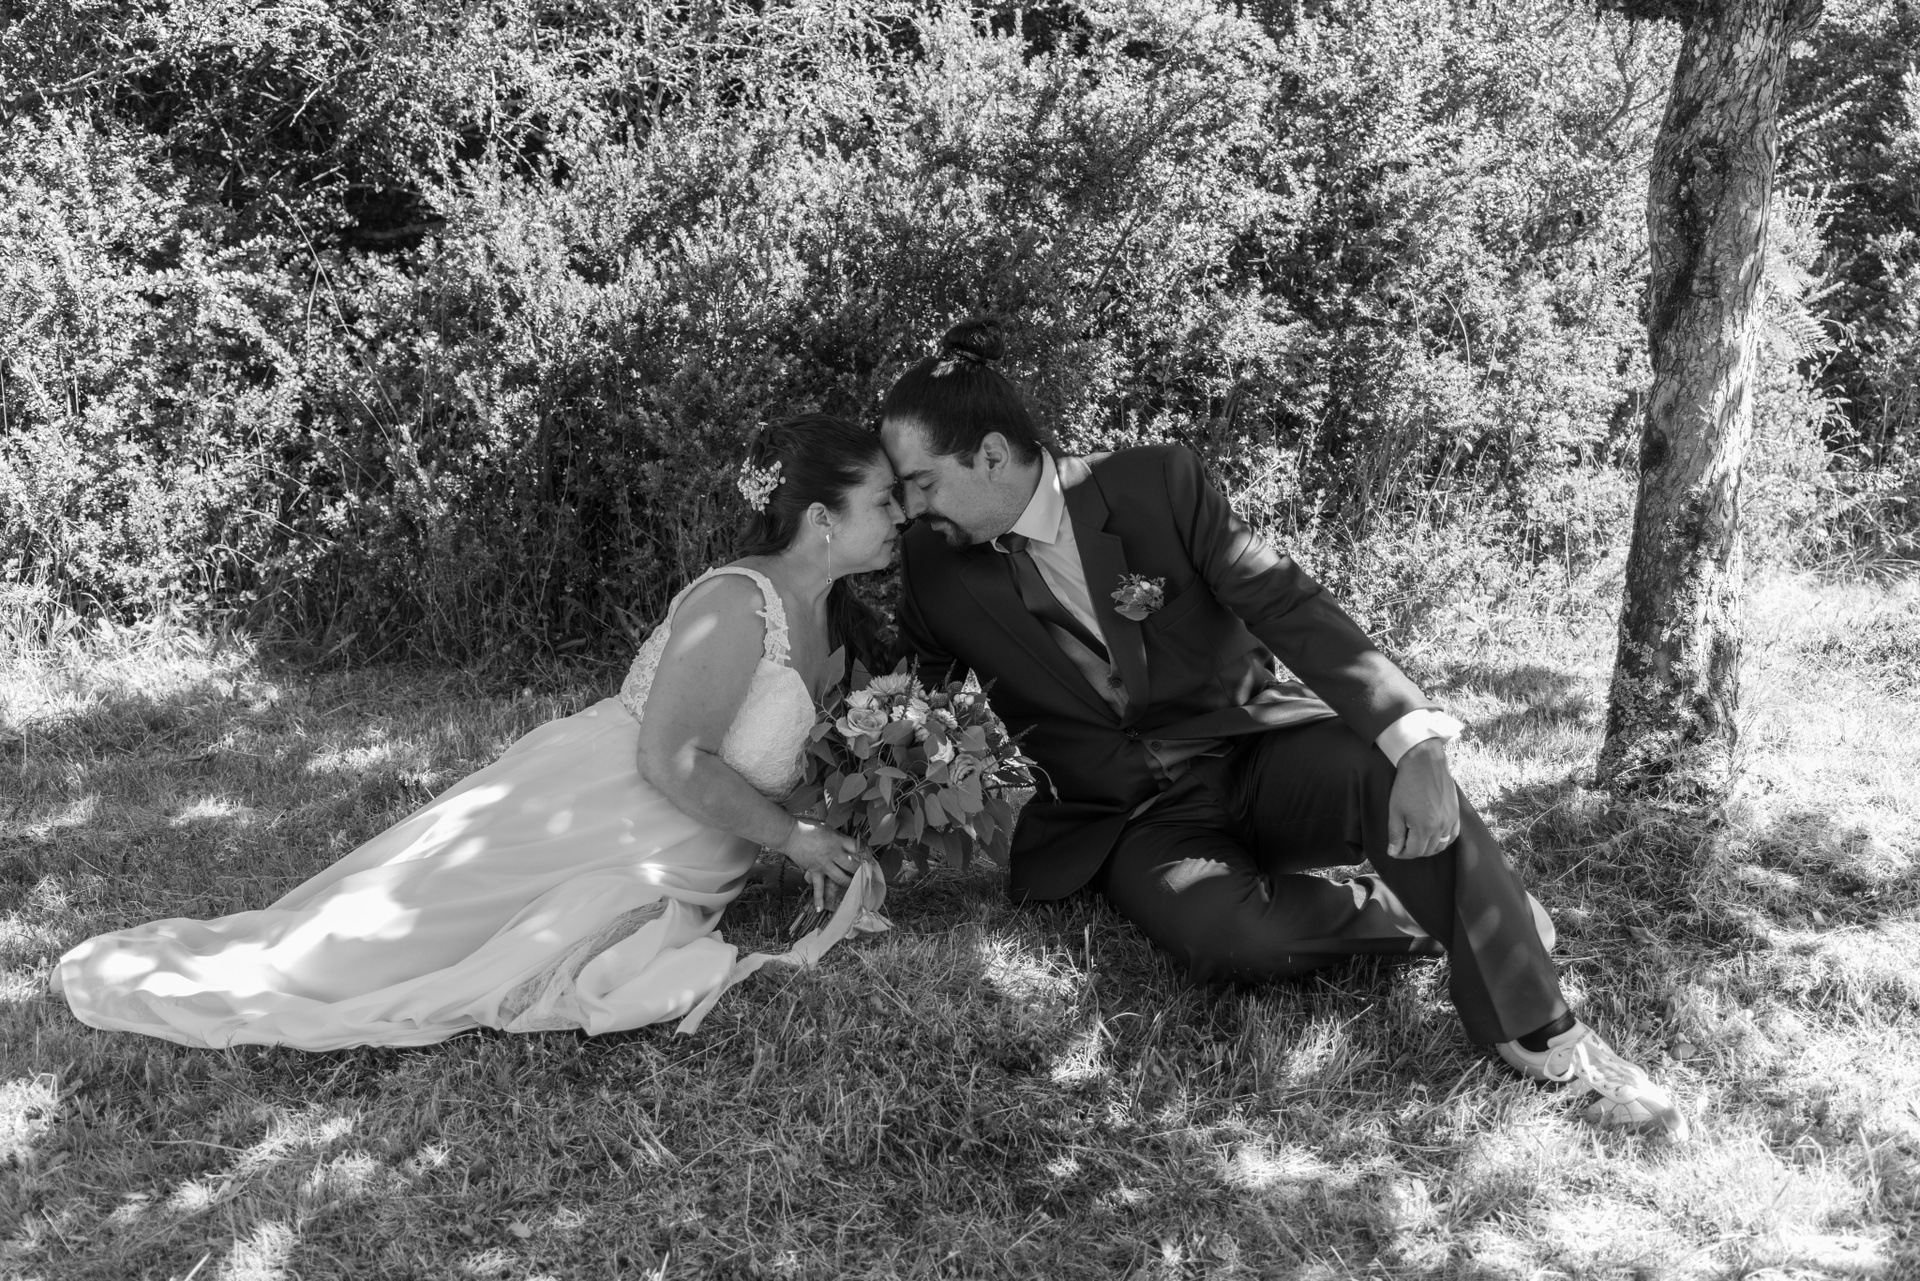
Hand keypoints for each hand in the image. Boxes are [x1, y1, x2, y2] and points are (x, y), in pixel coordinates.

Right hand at [779, 819, 860, 910]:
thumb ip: (839, 837)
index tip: (870, 856)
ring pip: (841, 878)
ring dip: (850, 882)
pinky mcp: (814, 871)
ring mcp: (824, 865)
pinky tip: (821, 909)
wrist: (790, 834)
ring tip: (856, 886)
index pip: (858, 848)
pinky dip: (819, 899)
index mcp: (838, 841)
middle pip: (853, 865)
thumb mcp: (828, 828)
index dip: (866, 852)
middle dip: (862, 869)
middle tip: (868, 872)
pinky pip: (818, 887)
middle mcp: (833, 854)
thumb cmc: (809, 827)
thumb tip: (849, 843)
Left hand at [1385, 738, 1460, 859]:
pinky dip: (1444, 840)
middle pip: (1428, 851)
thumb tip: (1393, 853)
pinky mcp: (1456, 813)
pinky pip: (1453, 835)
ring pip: (1441, 845)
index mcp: (1424, 827)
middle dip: (1414, 851)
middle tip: (1403, 844)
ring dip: (1428, 847)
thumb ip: (1395, 834)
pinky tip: (1434, 836)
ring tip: (1417, 840)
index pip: (1414, 852)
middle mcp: (1441, 827)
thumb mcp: (1395, 810)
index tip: (1395, 849)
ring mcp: (1451, 820)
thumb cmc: (1407, 785)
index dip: (1402, 853)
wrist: (1424, 763)